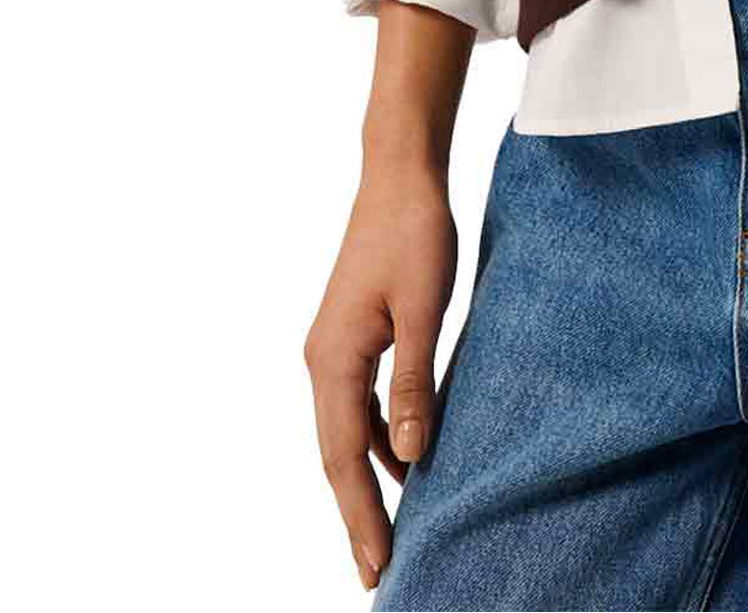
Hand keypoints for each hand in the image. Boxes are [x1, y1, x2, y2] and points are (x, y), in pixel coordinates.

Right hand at [305, 162, 456, 591]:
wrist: (400, 175)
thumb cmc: (416, 234)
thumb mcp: (425, 309)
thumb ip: (414, 382)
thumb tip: (410, 454)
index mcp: (333, 361)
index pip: (344, 458)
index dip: (360, 515)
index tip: (376, 567)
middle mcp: (322, 361)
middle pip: (337, 455)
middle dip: (358, 514)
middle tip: (377, 572)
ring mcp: (334, 349)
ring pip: (347, 432)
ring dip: (367, 481)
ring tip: (390, 532)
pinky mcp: (353, 336)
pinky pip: (360, 405)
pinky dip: (378, 440)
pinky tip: (408, 461)